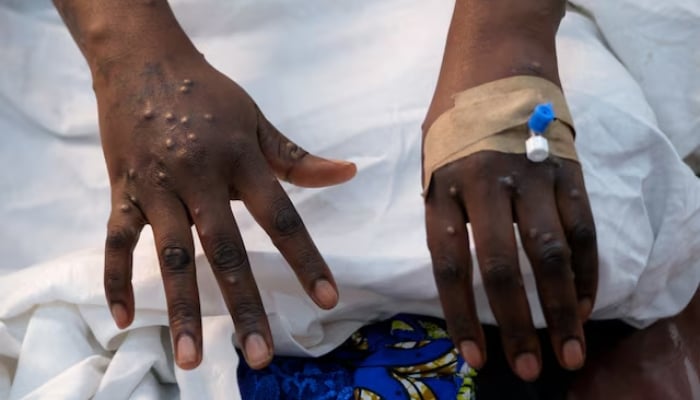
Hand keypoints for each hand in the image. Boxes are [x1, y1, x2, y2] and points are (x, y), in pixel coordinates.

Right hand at [98, 54, 355, 369]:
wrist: (142, 60)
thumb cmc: (208, 94)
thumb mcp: (258, 120)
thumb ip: (297, 158)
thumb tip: (348, 172)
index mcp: (241, 160)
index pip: (282, 218)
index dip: (307, 260)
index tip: (327, 300)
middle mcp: (200, 178)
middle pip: (225, 249)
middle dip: (244, 303)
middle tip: (260, 354)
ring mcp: (157, 187)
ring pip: (169, 256)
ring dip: (181, 308)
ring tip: (190, 357)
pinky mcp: (122, 191)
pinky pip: (116, 241)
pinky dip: (115, 280)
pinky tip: (125, 319)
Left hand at [424, 0, 596, 380]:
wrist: (497, 58)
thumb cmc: (455, 117)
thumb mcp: (429, 161)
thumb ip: (442, 212)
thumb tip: (458, 271)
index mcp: (442, 186)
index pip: (450, 265)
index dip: (461, 316)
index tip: (473, 356)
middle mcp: (486, 185)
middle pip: (503, 268)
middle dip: (517, 325)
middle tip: (528, 369)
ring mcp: (531, 175)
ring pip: (552, 254)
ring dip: (562, 309)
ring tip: (568, 352)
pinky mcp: (567, 168)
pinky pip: (582, 227)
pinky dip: (587, 270)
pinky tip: (587, 303)